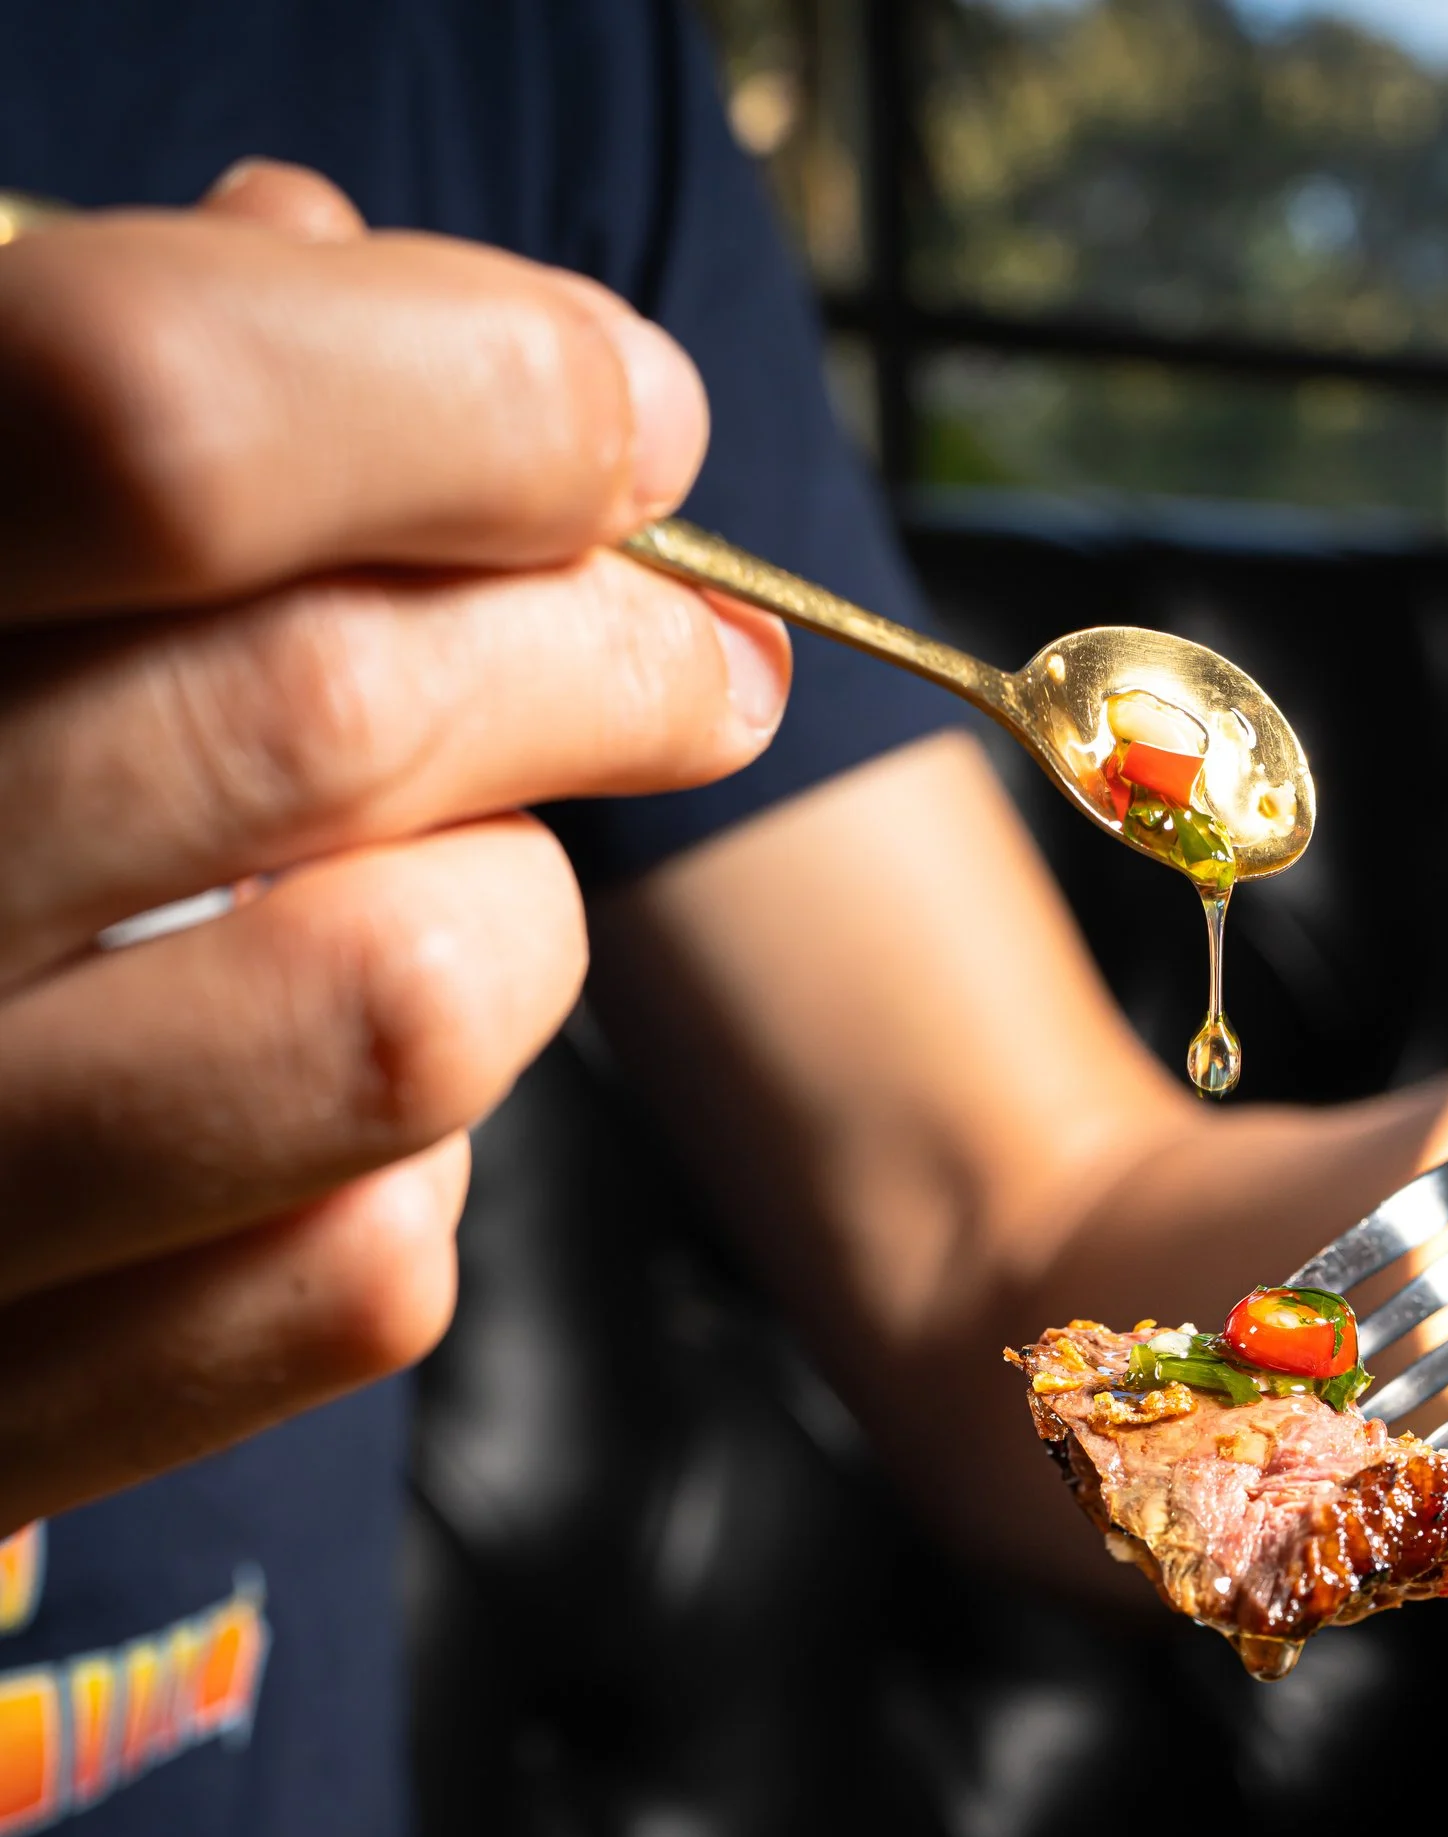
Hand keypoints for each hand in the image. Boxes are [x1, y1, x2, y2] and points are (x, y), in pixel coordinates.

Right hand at [0, 162, 788, 1526]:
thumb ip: (70, 399)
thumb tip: (327, 261)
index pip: (143, 419)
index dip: (463, 388)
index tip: (622, 417)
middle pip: (318, 711)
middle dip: (595, 654)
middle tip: (692, 664)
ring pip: (395, 1015)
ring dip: (517, 921)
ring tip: (485, 890)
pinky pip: (355, 1280)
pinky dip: (421, 1176)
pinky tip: (353, 1118)